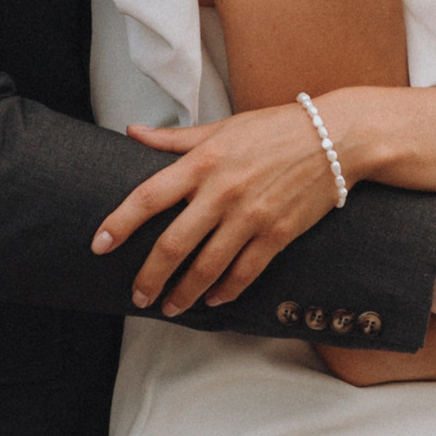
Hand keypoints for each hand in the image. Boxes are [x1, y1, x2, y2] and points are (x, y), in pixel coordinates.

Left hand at [90, 106, 340, 313]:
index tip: (99, 245)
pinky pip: (244, 273)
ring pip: (206, 268)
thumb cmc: (276, 129)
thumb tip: (133, 132)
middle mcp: (222, 192)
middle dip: (149, 278)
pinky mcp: (277, 234)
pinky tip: (213, 299)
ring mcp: (250, 216)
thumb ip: (175, 138)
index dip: (119, 224)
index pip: (148, 198)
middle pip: (172, 245)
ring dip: (184, 294)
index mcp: (202, 162)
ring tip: (170, 307)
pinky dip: (225, 290)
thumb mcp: (222, 127)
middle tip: (137, 296)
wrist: (336, 137)